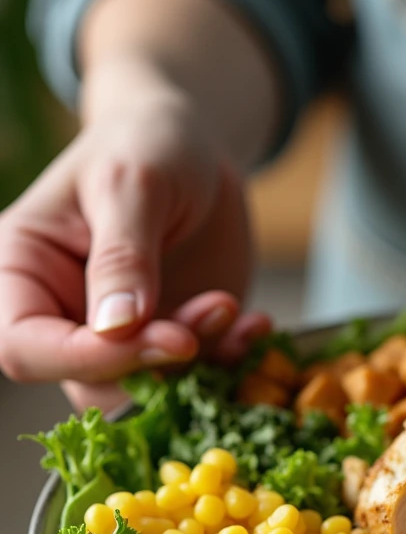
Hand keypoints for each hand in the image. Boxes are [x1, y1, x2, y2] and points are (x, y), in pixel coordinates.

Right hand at [0, 86, 268, 402]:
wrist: (197, 150)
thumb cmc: (148, 145)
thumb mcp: (134, 185)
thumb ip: (122, 257)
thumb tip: (115, 328)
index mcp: (23, 271)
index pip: (27, 348)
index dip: (90, 360)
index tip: (165, 338)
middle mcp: (64, 314)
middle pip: (90, 384)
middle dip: (155, 367)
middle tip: (207, 320)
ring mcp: (121, 335)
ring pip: (148, 389)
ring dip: (197, 365)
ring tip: (229, 306)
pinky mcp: (171, 340)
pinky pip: (197, 376)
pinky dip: (229, 359)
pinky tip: (254, 323)